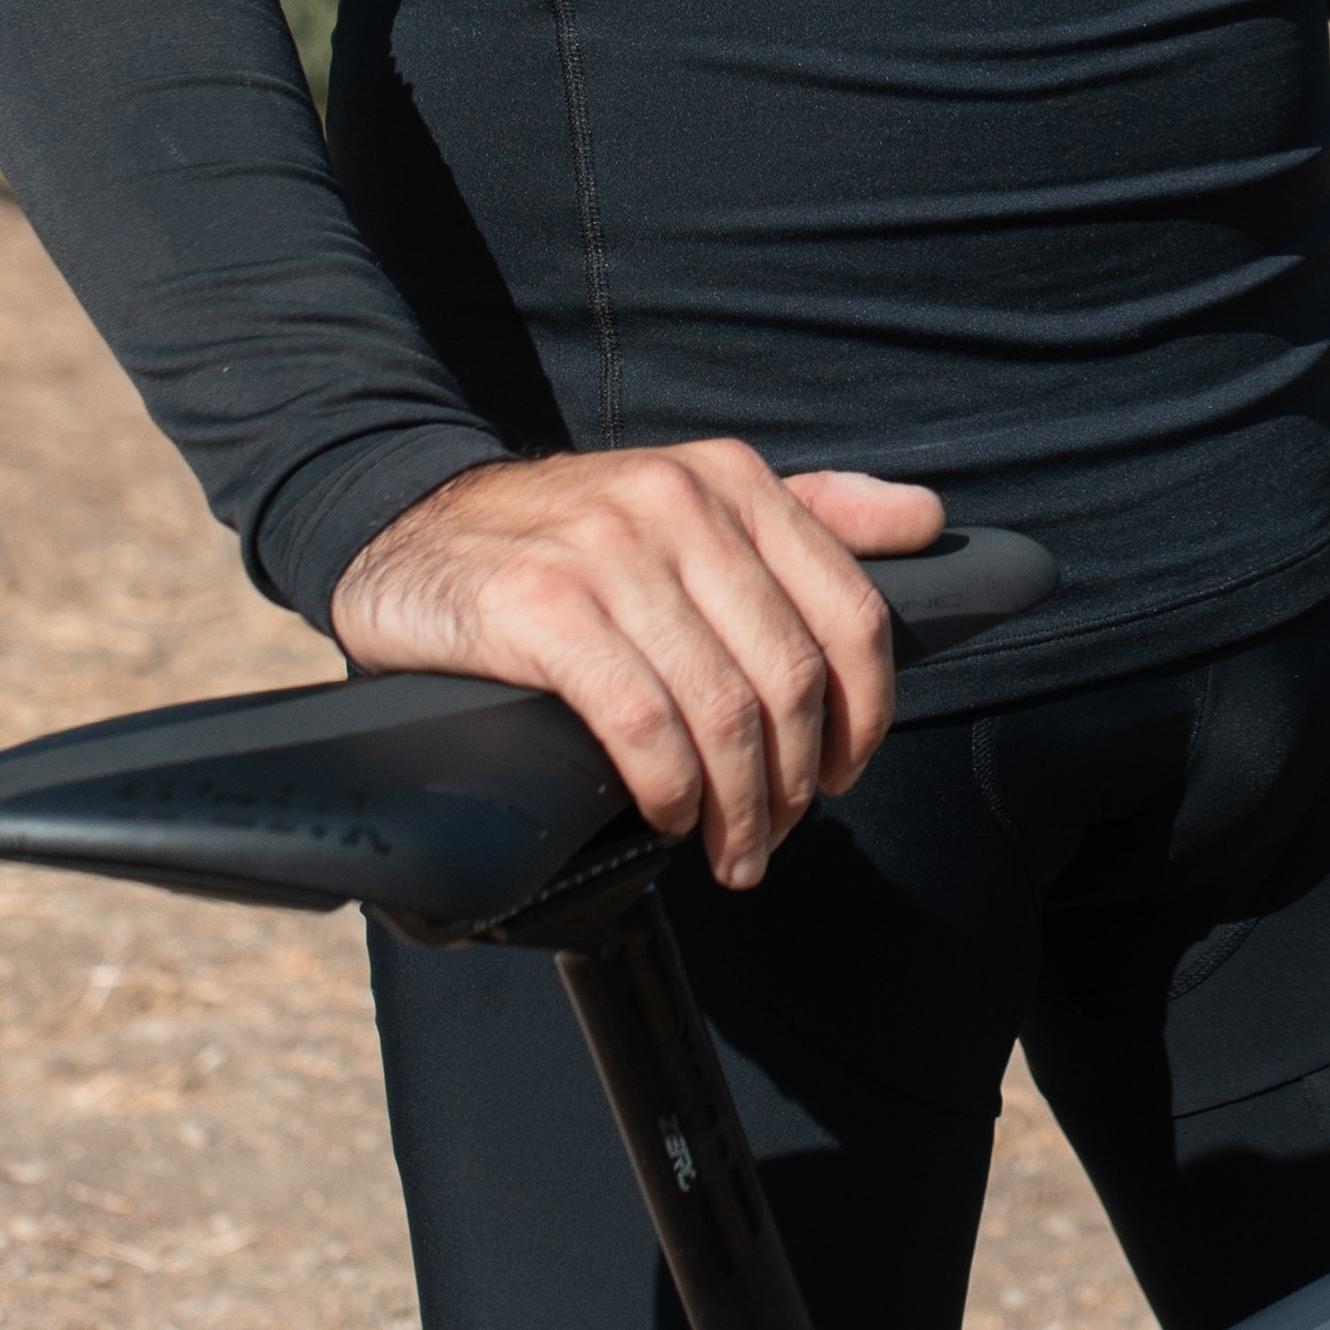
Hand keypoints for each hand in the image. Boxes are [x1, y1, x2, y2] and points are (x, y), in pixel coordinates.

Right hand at [329, 440, 945, 893]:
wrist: (402, 529)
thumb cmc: (560, 541)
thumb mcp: (689, 506)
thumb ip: (810, 515)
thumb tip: (926, 518)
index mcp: (731, 480)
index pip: (851, 611)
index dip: (864, 713)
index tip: (841, 773)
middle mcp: (678, 504)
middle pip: (788, 676)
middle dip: (793, 780)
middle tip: (772, 835)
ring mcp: (606, 552)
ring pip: (721, 710)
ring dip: (737, 806)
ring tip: (726, 848)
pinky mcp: (538, 606)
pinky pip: (640, 722)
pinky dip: (667, 789)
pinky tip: (662, 815)